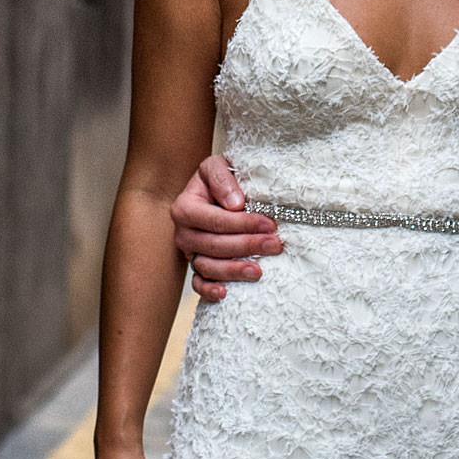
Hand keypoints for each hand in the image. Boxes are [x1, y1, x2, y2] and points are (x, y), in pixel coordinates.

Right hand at [173, 154, 280, 302]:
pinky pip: (198, 284)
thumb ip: (222, 178)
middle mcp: (183, 232)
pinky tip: (226, 293)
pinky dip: (209, 291)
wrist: (212, 189)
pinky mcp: (196, 266)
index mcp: (185, 207)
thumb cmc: (218, 178)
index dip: (243, 224)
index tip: (270, 224)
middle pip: (214, 245)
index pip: (215, 220)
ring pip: (207, 267)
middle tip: (275, 245)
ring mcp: (189, 252)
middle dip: (247, 246)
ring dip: (234, 271)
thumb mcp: (216, 165)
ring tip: (260, 271)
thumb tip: (235, 204)